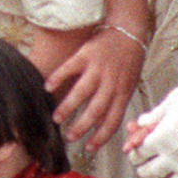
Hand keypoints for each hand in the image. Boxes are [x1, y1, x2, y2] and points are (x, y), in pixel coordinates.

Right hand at [46, 27, 143, 149]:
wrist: (128, 29)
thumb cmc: (128, 60)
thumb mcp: (129, 83)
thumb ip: (117, 102)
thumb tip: (102, 125)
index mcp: (123, 92)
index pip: (112, 121)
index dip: (100, 137)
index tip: (88, 148)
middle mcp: (111, 82)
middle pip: (95, 110)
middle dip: (81, 127)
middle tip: (68, 137)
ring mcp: (98, 68)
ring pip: (81, 92)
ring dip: (67, 107)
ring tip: (56, 118)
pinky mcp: (86, 54)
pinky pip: (69, 68)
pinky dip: (58, 78)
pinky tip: (47, 87)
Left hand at [127, 79, 177, 177]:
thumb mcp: (169, 102)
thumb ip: (154, 116)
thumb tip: (141, 122)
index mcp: (160, 138)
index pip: (139, 153)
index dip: (135, 152)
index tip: (137, 152)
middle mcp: (173, 156)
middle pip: (150, 173)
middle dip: (144, 171)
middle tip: (145, 169)